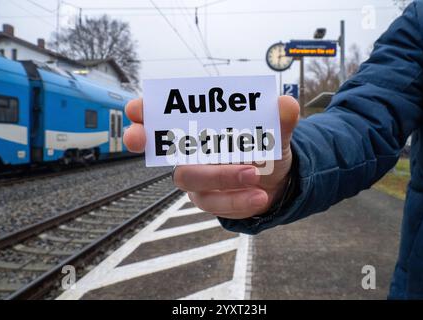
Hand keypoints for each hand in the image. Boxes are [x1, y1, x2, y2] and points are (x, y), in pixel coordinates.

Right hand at [123, 96, 299, 218]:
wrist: (279, 181)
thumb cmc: (267, 150)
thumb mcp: (277, 133)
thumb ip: (279, 120)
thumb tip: (285, 105)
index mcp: (204, 127)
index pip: (167, 115)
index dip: (146, 111)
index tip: (136, 109)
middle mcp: (193, 152)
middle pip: (162, 148)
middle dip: (149, 141)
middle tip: (140, 139)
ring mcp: (197, 178)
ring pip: (191, 178)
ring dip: (219, 176)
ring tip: (253, 175)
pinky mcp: (208, 200)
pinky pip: (214, 202)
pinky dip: (236, 199)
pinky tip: (259, 196)